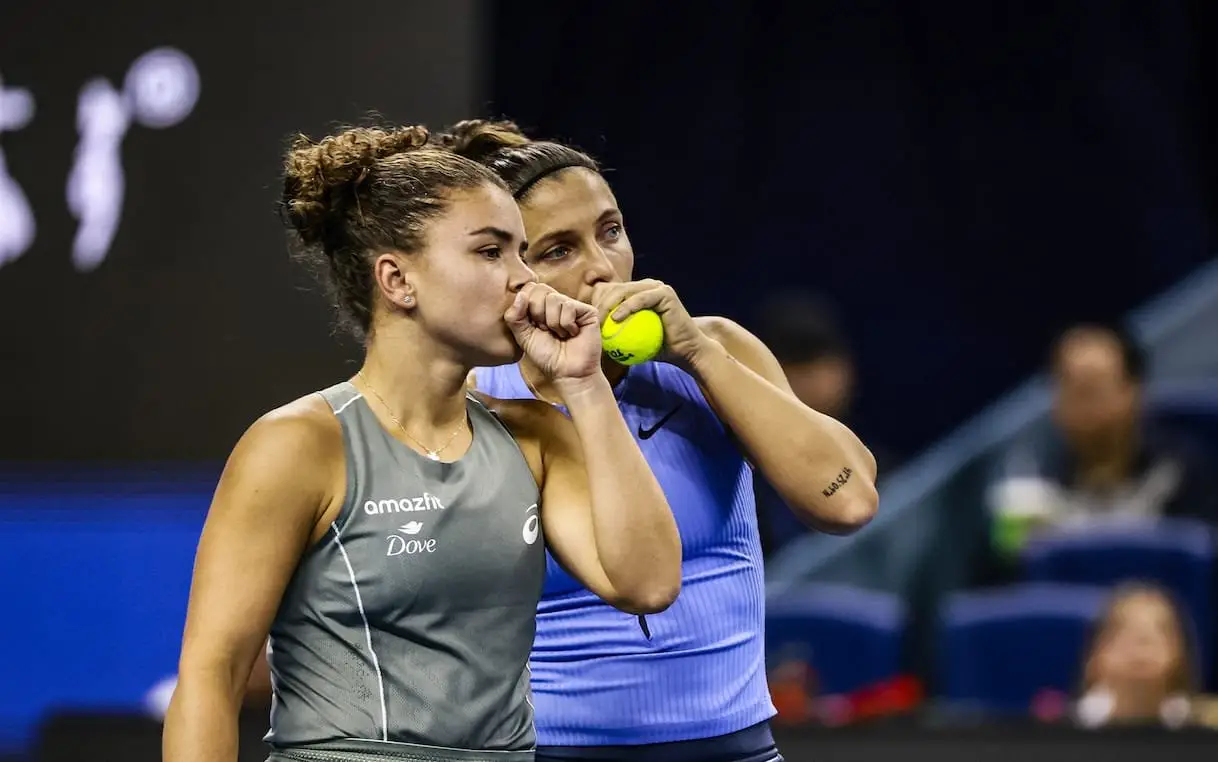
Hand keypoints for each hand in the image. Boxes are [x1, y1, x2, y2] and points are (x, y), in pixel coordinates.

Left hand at [506, 283, 602, 385]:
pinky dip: (566, 324)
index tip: (533, 326)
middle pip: (540, 289)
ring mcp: (572, 305)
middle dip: (538, 313)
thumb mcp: (523, 337)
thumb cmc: (547, 356)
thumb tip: (521, 295)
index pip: (529, 288)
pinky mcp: (587, 311)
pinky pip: (568, 306)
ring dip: (553, 323)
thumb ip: (515, 317)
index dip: (526, 306)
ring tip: (560, 334)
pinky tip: (572, 333)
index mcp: (540, 306)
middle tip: (546, 330)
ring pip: (554, 298)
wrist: (567, 373)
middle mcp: (557, 302)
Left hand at [591, 279, 713, 367]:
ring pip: (624, 290)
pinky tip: (615, 318)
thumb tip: (589, 336)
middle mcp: (645, 286)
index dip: (596, 303)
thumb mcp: (630, 340)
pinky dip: (627, 307)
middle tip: (593, 322)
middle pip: (614, 288)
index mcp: (636, 293)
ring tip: (601, 321)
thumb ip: (614, 333)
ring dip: (609, 304)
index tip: (589, 321)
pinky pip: (641, 298)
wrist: (685, 351)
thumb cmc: (658, 349)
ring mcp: (656, 287)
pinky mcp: (664, 293)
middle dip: (599, 303)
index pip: (609, 291)